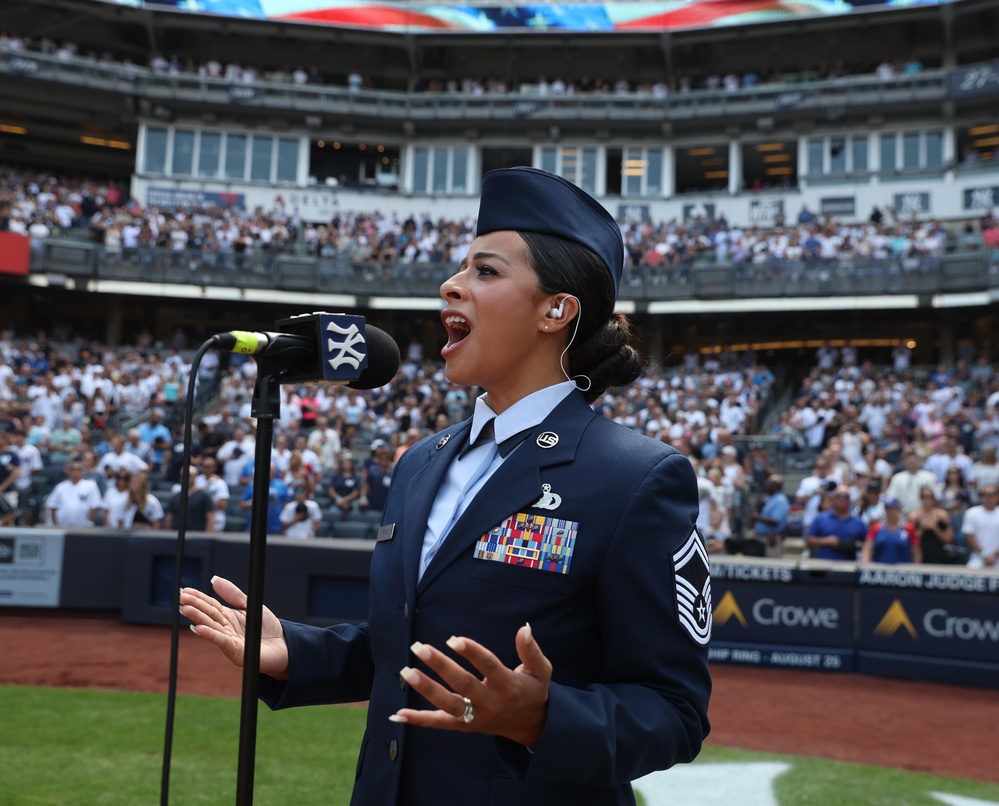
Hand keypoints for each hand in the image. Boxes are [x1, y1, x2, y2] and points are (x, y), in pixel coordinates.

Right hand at [179, 576, 288, 679]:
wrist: (284, 646)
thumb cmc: (267, 627)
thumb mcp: (250, 605)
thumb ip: (233, 594)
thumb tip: (214, 580)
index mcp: (228, 617)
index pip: (210, 605)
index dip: (198, 598)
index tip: (185, 591)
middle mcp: (226, 629)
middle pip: (208, 615)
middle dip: (194, 607)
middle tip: (181, 598)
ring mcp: (229, 641)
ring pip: (212, 628)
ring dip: (198, 618)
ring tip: (186, 609)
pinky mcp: (236, 652)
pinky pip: (222, 641)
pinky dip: (210, 634)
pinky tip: (198, 628)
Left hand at [389, 624, 550, 746]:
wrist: (531, 726)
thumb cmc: (533, 690)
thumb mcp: (541, 670)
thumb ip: (532, 650)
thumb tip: (523, 628)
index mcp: (509, 686)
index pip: (488, 667)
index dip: (471, 652)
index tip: (453, 639)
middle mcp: (491, 704)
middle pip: (463, 685)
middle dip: (440, 666)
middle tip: (419, 647)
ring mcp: (476, 718)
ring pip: (448, 705)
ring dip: (425, 689)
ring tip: (405, 671)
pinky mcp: (464, 727)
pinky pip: (439, 724)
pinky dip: (418, 720)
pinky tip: (397, 714)